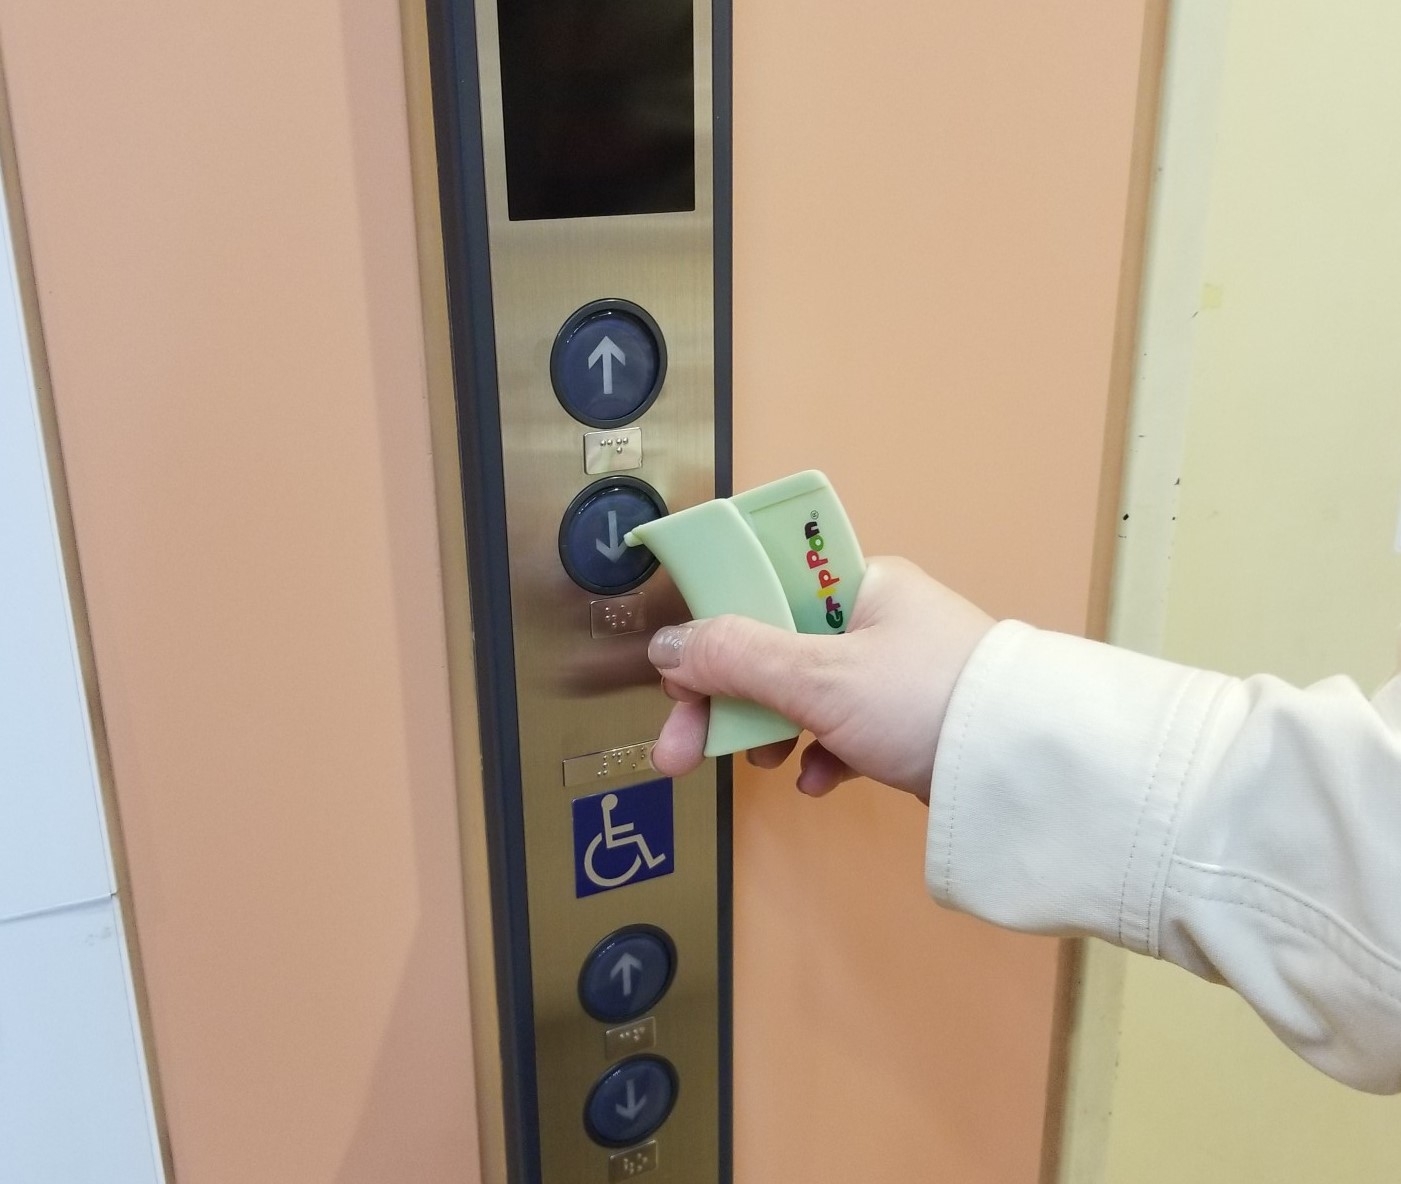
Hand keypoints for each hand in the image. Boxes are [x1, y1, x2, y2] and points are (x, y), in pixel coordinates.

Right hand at [646, 556, 994, 801]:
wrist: (1026, 769)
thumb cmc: (922, 701)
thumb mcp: (819, 676)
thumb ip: (736, 658)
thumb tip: (666, 645)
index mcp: (855, 582)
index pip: (761, 588)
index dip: (711, 631)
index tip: (676, 679)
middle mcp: (874, 616)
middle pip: (772, 649)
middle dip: (723, 702)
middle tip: (679, 753)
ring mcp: (893, 669)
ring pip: (803, 692)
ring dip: (770, 730)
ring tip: (765, 766)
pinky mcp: (908, 718)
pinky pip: (843, 728)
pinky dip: (820, 753)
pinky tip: (817, 782)